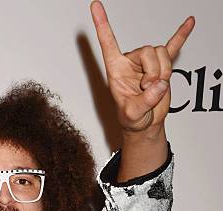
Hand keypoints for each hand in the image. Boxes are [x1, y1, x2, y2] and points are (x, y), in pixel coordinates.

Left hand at [90, 1, 194, 132]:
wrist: (145, 124)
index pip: (108, 43)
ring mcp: (148, 63)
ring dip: (163, 72)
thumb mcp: (132, 114)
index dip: (102, 25)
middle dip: (153, 71)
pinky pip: (173, 47)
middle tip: (149, 88)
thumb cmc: (132, 118)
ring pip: (161, 54)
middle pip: (147, 51)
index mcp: (116, 69)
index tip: (95, 5)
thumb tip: (160, 84)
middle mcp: (131, 62)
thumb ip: (144, 101)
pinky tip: (189, 23)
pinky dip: (181, 36)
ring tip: (156, 88)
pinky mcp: (162, 67)